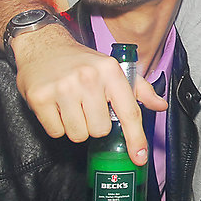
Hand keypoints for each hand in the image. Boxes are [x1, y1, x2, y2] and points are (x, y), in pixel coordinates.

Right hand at [12, 25, 166, 164]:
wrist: (44, 45)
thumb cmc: (82, 61)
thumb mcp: (113, 68)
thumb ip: (140, 89)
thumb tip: (160, 105)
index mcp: (110, 71)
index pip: (129, 112)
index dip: (136, 138)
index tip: (139, 156)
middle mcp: (88, 78)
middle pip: (100, 130)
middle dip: (95, 124)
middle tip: (89, 107)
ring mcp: (63, 88)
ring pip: (78, 134)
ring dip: (77, 127)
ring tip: (73, 106)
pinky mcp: (40, 98)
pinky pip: (56, 132)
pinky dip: (58, 125)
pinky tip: (58, 107)